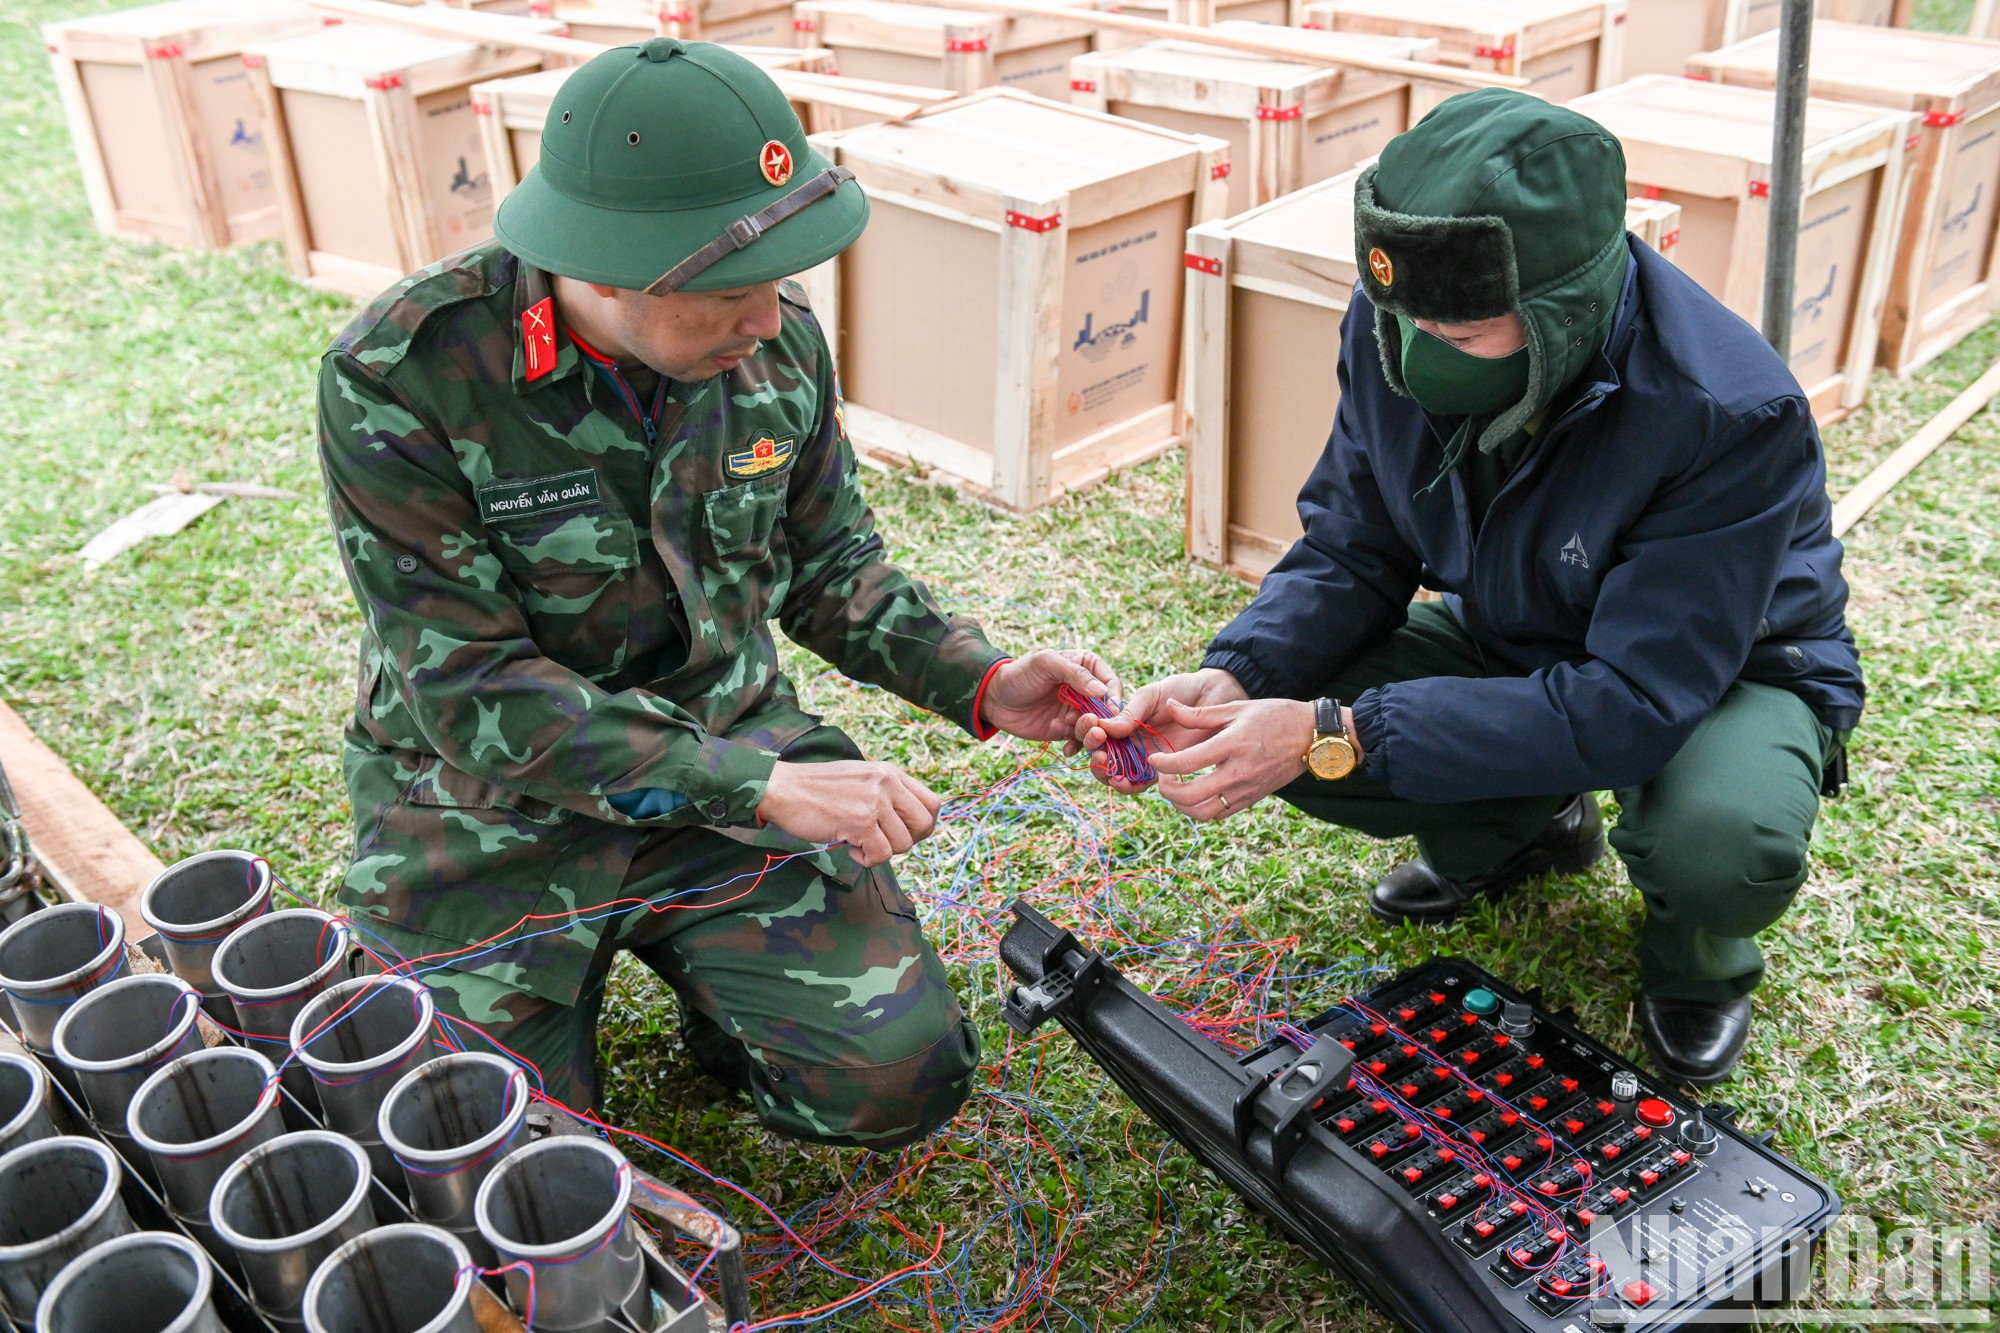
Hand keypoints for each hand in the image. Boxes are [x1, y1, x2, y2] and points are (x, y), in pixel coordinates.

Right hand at [756, 760, 941, 866]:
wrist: (783, 789)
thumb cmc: (817, 788)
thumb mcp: (860, 777)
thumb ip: (885, 792)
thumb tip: (907, 822)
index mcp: (889, 773)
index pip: (931, 802)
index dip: (924, 825)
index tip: (906, 833)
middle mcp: (886, 784)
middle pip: (924, 824)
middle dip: (909, 841)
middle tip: (884, 843)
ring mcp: (874, 802)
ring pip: (903, 843)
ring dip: (883, 852)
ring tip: (860, 844)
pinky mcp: (860, 822)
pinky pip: (882, 854)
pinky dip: (868, 860)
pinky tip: (851, 849)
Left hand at [977, 649, 1122, 742]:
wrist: (994, 699)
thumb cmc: (1020, 674)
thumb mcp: (1046, 664)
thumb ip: (1075, 674)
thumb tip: (1103, 692)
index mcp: (1087, 667)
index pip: (1111, 683)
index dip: (1113, 699)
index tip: (1109, 713)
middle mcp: (1086, 690)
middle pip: (1108, 710)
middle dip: (1101, 721)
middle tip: (1088, 725)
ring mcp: (1077, 711)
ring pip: (1097, 727)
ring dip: (1088, 734)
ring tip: (1066, 729)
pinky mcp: (1067, 730)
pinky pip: (1081, 741)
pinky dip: (1077, 746)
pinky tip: (1067, 748)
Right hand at [1073, 668, 1249, 793]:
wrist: (1214, 697)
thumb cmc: (1181, 690)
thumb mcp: (1151, 695)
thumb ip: (1129, 711)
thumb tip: (1105, 727)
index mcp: (1122, 722)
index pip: (1095, 732)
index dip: (1086, 731)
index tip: (1089, 723)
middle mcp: (1129, 742)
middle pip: (1100, 756)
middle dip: (1092, 752)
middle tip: (1097, 742)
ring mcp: (1144, 757)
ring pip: (1115, 773)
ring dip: (1104, 772)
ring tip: (1104, 762)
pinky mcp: (1162, 771)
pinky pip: (1139, 784)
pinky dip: (1126, 785)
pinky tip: (1121, 780)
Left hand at [1147, 696, 1316, 820]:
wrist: (1311, 737)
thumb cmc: (1275, 716)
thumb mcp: (1237, 708)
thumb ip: (1199, 713)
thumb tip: (1169, 707)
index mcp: (1233, 745)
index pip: (1186, 763)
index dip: (1162, 763)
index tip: (1153, 757)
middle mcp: (1239, 772)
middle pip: (1190, 795)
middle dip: (1167, 789)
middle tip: (1162, 777)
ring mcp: (1246, 789)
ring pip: (1203, 812)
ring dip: (1181, 805)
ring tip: (1175, 788)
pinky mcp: (1252, 799)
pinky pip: (1219, 814)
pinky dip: (1200, 809)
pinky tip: (1195, 794)